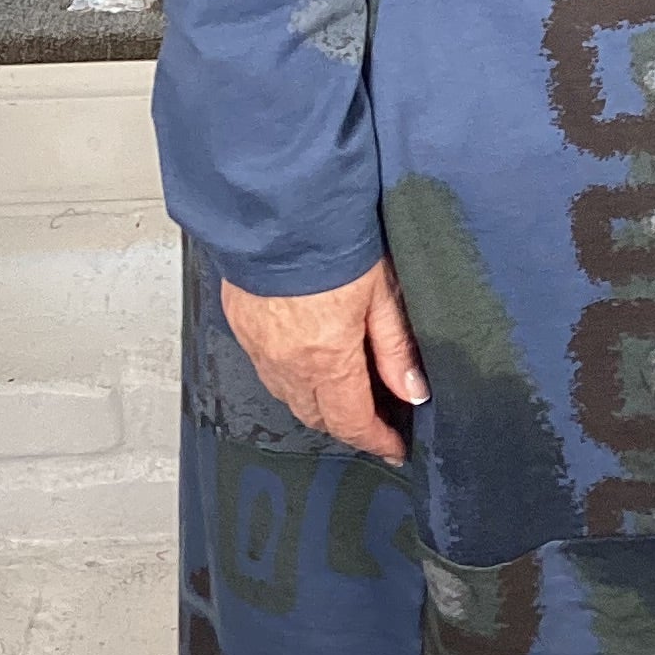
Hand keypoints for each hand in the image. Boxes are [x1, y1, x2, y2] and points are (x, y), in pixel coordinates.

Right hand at [220, 260, 428, 463]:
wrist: (278, 206)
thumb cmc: (333, 241)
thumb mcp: (381, 293)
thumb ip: (395, 348)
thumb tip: (411, 391)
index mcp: (327, 359)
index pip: (352, 422)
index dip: (376, 441)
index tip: (393, 447)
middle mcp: (287, 363)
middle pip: (318, 417)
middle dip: (347, 425)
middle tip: (373, 419)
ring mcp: (259, 347)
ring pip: (289, 397)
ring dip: (317, 403)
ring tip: (344, 391)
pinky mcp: (242, 327)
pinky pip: (267, 369)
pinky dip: (290, 377)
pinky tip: (307, 360)